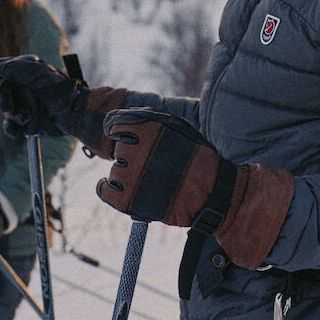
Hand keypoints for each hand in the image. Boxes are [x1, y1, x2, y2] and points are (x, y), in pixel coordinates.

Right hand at [0, 56, 81, 136]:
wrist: (73, 113)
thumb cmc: (58, 90)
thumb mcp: (38, 73)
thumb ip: (17, 68)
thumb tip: (1, 68)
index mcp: (27, 72)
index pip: (2, 68)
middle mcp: (25, 88)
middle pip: (2, 91)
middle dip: (2, 99)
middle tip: (8, 107)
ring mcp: (27, 105)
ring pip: (7, 110)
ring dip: (12, 114)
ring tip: (25, 117)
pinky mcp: (29, 122)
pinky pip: (11, 126)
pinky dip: (11, 129)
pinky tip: (17, 131)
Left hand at [98, 109, 293, 269]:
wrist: (214, 193)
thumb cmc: (198, 158)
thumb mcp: (178, 127)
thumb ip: (148, 120)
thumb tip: (118, 123)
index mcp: (145, 126)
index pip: (114, 123)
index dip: (121, 133)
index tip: (127, 141)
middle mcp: (133, 148)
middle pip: (118, 149)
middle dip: (131, 156)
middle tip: (153, 167)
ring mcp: (128, 174)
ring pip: (116, 170)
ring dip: (127, 175)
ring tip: (151, 182)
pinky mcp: (126, 198)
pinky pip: (104, 190)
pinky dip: (107, 189)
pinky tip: (122, 191)